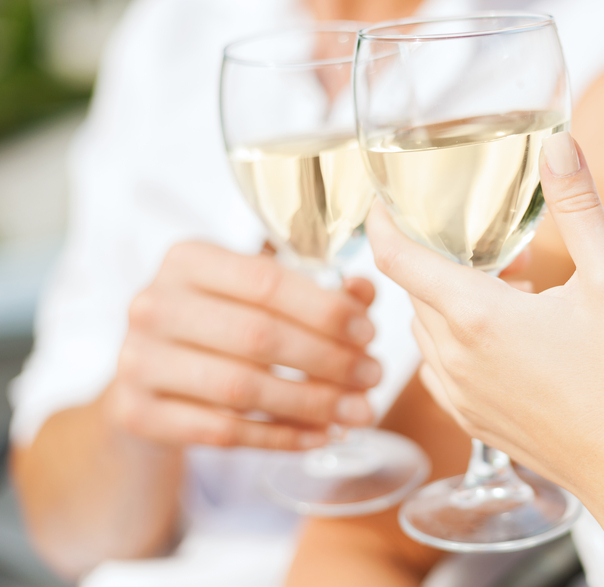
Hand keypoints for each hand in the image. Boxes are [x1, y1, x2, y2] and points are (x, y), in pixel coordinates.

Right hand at [103, 242, 380, 450]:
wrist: (149, 381)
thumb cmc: (220, 327)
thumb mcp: (262, 298)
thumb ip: (317, 291)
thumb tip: (365, 291)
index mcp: (187, 259)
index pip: (267, 281)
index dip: (326, 310)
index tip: (370, 333)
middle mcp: (152, 304)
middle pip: (257, 336)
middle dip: (328, 360)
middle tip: (374, 377)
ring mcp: (136, 360)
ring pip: (241, 389)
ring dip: (312, 404)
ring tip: (358, 413)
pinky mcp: (135, 414)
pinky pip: (222, 432)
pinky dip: (280, 438)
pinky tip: (320, 436)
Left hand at [366, 132, 603, 493]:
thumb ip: (578, 205)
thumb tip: (557, 145)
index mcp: (477, 315)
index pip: (398, 259)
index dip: (381, 224)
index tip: (382, 203)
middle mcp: (455, 358)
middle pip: (416, 291)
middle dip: (442, 259)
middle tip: (495, 248)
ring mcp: (462, 396)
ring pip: (428, 331)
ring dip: (451, 302)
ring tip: (511, 293)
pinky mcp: (475, 422)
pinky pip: (442, 370)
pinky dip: (457, 343)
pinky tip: (507, 343)